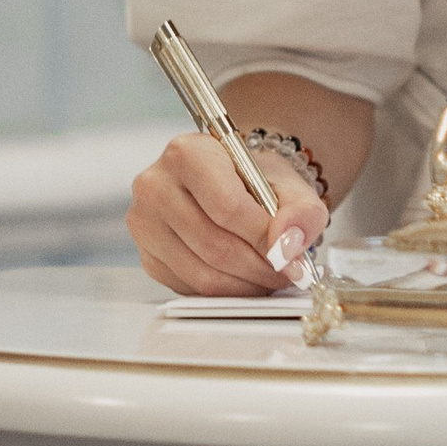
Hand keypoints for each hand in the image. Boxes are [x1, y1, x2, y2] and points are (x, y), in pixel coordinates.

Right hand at [128, 130, 326, 296]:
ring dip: (246, 286)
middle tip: (288, 273)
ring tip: (271, 277)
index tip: (291, 254)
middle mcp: (155, 185)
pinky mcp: (147, 257)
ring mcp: (145, 224)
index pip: (227, 207)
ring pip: (202, 274)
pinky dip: (225, 292)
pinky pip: (190, 288)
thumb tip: (288, 245)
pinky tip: (245, 279)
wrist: (231, 184)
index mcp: (187, 153)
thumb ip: (301, 211)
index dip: (264, 238)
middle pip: (215, 245)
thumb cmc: (255, 180)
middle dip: (260, 268)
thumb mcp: (289, 184)